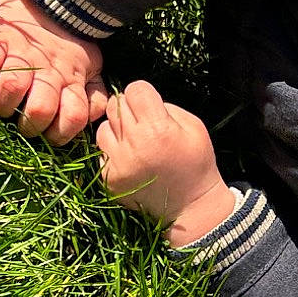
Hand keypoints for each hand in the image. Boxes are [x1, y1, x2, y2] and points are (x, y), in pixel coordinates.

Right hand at [0, 0, 108, 144]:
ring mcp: (19, 56)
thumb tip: (89, 119)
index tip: (51, 133)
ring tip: (4, 102)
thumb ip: (93, 96)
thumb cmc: (70, 41)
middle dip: (29, 126)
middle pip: (38, 112)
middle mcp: (47, 71)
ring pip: (9, 91)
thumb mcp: (91, 67)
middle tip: (24, 121)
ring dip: (3, 105)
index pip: (72, 119)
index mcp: (71, 79)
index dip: (60, 134)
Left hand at [95, 81, 236, 246]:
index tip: (150, 105)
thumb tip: (139, 100)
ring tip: (136, 144)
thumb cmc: (195, 163)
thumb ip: (165, 106)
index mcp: (158, 129)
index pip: (135, 90)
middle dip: (129, 110)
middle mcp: (134, 145)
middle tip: (143, 124)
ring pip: (103, 128)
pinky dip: (113, 152)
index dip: (143, 94)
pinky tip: (131, 160)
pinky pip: (102, 152)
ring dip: (117, 131)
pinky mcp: (108, 179)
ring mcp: (118, 164)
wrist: (191, 206)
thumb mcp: (193, 126)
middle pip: (115, 105)